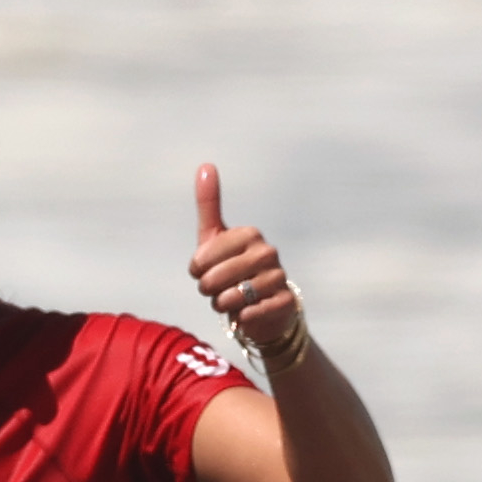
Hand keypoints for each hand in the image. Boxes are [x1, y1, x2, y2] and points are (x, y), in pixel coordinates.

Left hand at [189, 165, 301, 353]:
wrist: (262, 306)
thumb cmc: (233, 268)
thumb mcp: (215, 237)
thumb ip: (209, 204)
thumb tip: (206, 165)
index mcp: (249, 234)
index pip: (203, 258)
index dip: (197, 270)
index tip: (202, 270)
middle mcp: (267, 252)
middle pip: (213, 280)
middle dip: (207, 290)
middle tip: (215, 289)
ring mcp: (278, 277)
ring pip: (230, 298)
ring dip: (222, 304)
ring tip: (229, 299)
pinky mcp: (284, 302)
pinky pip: (249, 313)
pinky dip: (240, 317)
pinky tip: (244, 312)